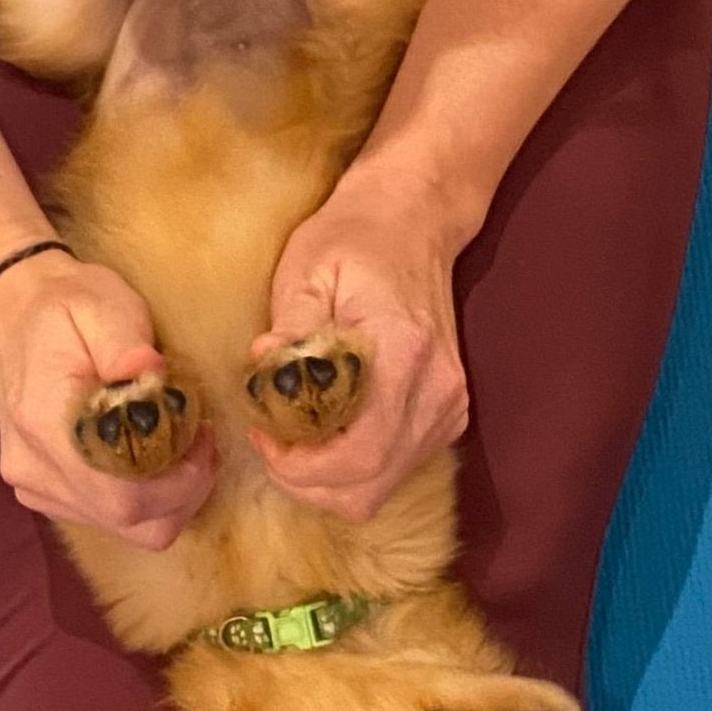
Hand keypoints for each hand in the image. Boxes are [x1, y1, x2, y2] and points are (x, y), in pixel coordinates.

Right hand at [0, 251, 217, 548]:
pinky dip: (143, 498)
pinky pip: (106, 518)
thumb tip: (153, 376)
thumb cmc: (62, 305)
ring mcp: (34, 486)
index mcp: (46, 424)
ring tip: (182, 446)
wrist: (7, 310)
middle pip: (130, 522)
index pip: (123, 494)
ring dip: (169, 497)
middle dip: (184, 492)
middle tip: (203, 442)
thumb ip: (127, 342)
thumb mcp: (102, 304)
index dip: (180, 481)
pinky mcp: (41, 492)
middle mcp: (35, 468)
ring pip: (124, 527)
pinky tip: (150, 456)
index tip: (202, 435)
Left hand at [252, 169, 467, 521]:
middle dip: (307, 482)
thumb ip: (289, 331)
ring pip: (379, 489)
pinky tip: (326, 433)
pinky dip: (353, 469)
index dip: (299, 467)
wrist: (416, 221)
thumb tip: (265, 376)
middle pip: (367, 488)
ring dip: (327, 481)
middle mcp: (437, 391)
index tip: (263, 436)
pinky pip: (394, 471)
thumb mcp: (307, 272)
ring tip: (292, 439)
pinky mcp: (447, 416)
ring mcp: (449, 408)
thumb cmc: (354, 239)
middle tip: (270, 444)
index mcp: (403, 353)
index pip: (357, 454)